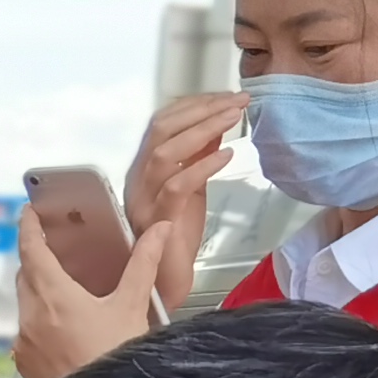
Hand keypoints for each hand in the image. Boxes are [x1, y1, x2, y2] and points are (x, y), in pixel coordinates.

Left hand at [11, 219, 179, 377]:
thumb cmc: (115, 361)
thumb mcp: (132, 306)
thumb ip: (143, 264)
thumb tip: (157, 232)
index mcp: (53, 297)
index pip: (31, 251)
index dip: (29, 228)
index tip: (29, 213)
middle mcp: (31, 318)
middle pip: (26, 277)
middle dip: (37, 259)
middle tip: (53, 248)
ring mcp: (24, 343)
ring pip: (25, 305)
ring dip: (39, 291)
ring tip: (65, 288)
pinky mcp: (25, 363)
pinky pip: (27, 331)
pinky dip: (40, 319)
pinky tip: (64, 326)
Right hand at [122, 90, 244, 260]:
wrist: (165, 282)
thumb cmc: (177, 236)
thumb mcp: (193, 186)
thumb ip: (199, 155)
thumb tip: (218, 122)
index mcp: (145, 168)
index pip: (163, 122)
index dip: (196, 103)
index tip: (228, 95)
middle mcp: (138, 179)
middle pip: (161, 129)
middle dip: (202, 109)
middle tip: (238, 100)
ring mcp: (144, 200)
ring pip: (164, 153)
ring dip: (203, 129)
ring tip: (234, 118)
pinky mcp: (158, 221)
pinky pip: (176, 187)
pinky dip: (202, 167)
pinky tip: (226, 156)